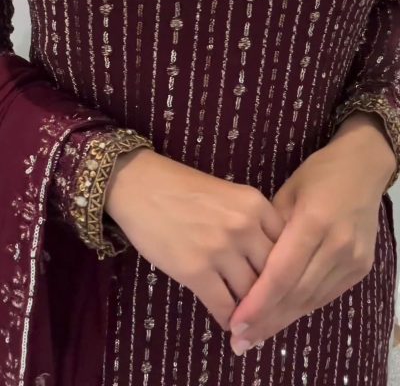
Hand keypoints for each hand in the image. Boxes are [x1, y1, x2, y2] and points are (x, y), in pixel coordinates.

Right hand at [104, 147, 284, 330]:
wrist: (140, 186)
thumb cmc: (184, 190)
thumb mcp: (230, 197)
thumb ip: (254, 224)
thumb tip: (274, 264)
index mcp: (256, 205)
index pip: (289, 248)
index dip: (288, 271)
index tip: (285, 286)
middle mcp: (244, 226)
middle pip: (274, 274)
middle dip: (272, 295)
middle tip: (271, 311)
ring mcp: (220, 249)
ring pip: (251, 294)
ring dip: (250, 311)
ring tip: (249, 320)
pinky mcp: (196, 270)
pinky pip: (224, 306)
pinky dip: (228, 318)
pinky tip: (227, 321)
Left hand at [228, 113, 395, 354]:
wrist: (363, 168)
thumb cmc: (317, 174)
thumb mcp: (286, 194)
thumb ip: (269, 231)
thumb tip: (245, 267)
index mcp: (314, 221)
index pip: (281, 273)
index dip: (257, 302)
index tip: (235, 322)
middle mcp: (337, 244)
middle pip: (296, 293)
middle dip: (266, 320)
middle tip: (238, 340)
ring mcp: (353, 258)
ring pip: (312, 300)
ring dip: (282, 320)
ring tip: (254, 336)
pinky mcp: (361, 267)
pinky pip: (326, 295)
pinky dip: (302, 307)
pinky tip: (281, 317)